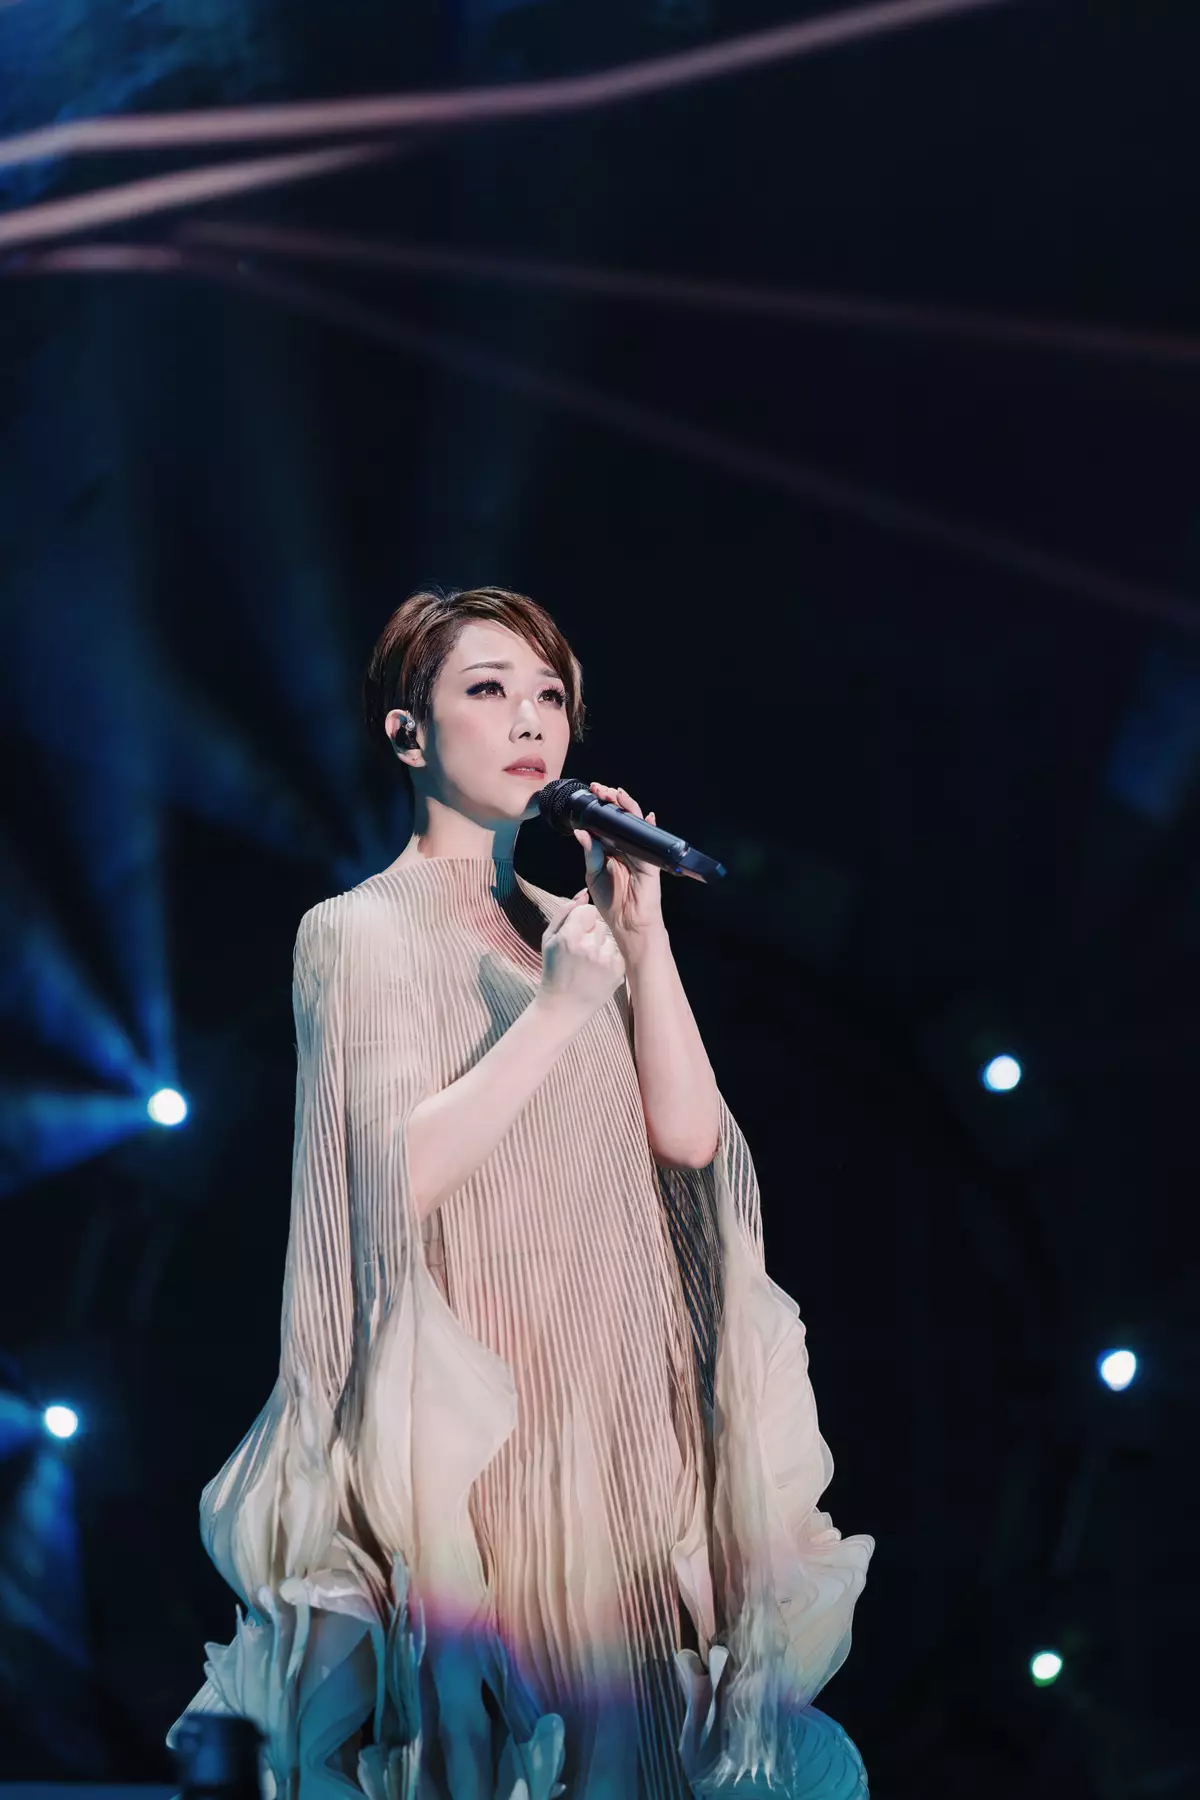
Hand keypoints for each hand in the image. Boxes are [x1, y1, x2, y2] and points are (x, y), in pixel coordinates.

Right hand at [538, 895, 625, 1021]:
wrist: (564, 1006)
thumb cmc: (553, 970)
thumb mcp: (549, 939)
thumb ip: (564, 913)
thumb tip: (583, 894)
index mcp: (570, 937)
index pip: (588, 910)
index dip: (581, 920)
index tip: (575, 934)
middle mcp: (590, 947)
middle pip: (600, 923)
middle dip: (592, 932)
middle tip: (580, 952)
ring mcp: (606, 960)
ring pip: (610, 937)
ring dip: (601, 945)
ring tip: (588, 962)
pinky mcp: (618, 971)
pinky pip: (617, 952)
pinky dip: (609, 958)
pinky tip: (596, 971)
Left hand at [571, 781, 663, 948]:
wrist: (628, 924)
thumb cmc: (611, 902)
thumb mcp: (593, 875)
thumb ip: (590, 853)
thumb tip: (582, 832)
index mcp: (610, 850)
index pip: (605, 824)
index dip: (599, 809)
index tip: (590, 795)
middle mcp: (624, 848)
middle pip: (619, 819)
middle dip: (611, 801)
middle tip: (600, 789)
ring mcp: (638, 852)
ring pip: (633, 824)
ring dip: (626, 807)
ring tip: (615, 794)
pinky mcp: (650, 860)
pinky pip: (649, 840)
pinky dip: (647, 826)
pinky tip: (646, 815)